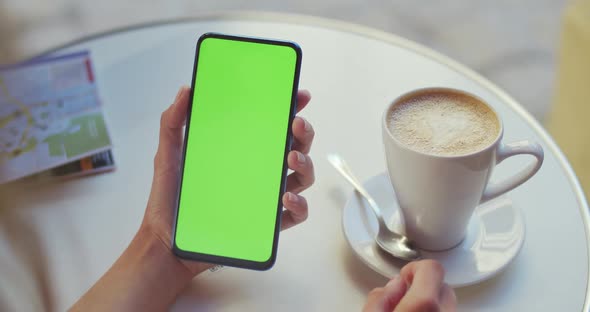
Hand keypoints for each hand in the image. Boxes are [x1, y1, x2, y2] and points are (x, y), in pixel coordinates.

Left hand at [141, 86, 314, 275]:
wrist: (166, 242)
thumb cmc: (169, 199)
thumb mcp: (168, 155)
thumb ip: (172, 122)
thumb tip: (185, 91)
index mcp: (241, 151)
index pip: (272, 126)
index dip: (290, 109)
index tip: (298, 96)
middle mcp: (258, 171)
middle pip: (294, 147)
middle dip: (303, 133)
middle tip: (296, 125)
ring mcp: (264, 197)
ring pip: (301, 177)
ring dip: (305, 165)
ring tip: (291, 159)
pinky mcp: (266, 223)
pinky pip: (294, 214)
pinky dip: (299, 205)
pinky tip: (286, 197)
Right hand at [363, 260, 455, 311]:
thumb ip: (379, 300)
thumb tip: (391, 287)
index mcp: (424, 305)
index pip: (432, 268)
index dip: (415, 269)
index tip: (404, 278)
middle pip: (444, 287)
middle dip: (424, 289)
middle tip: (403, 300)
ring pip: (447, 304)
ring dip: (431, 304)